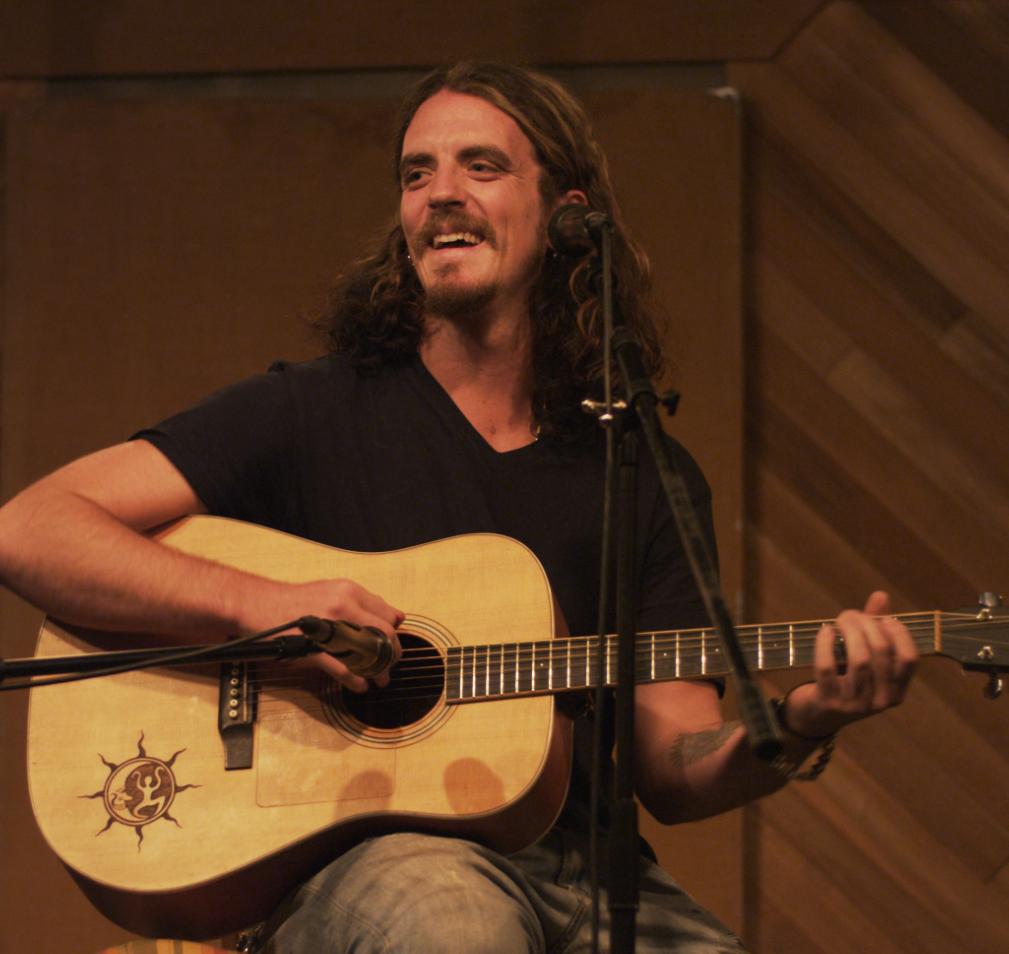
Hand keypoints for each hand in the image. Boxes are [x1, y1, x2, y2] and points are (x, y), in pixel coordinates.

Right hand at [250, 577, 403, 692]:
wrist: (258, 604)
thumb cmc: (295, 601)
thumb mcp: (334, 591)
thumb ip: (365, 603)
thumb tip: (397, 617)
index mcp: (349, 591)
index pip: (387, 614)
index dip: (394, 634)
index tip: (392, 644)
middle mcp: (343, 605)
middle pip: (383, 634)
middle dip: (392, 654)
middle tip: (391, 665)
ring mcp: (329, 627)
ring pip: (367, 652)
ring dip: (378, 670)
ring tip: (380, 679)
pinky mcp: (313, 647)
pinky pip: (343, 668)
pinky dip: (355, 680)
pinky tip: (360, 685)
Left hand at [784, 591, 917, 738]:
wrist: (817, 716)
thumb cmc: (846, 681)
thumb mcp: (865, 658)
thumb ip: (875, 628)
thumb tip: (881, 595)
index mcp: (897, 690)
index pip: (910, 659)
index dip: (898, 633)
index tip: (883, 618)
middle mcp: (881, 700)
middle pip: (881, 653)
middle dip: (866, 625)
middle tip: (851, 614)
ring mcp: (855, 704)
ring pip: (859, 660)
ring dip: (849, 632)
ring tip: (840, 620)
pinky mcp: (829, 702)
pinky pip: (827, 668)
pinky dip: (825, 645)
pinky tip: (825, 631)